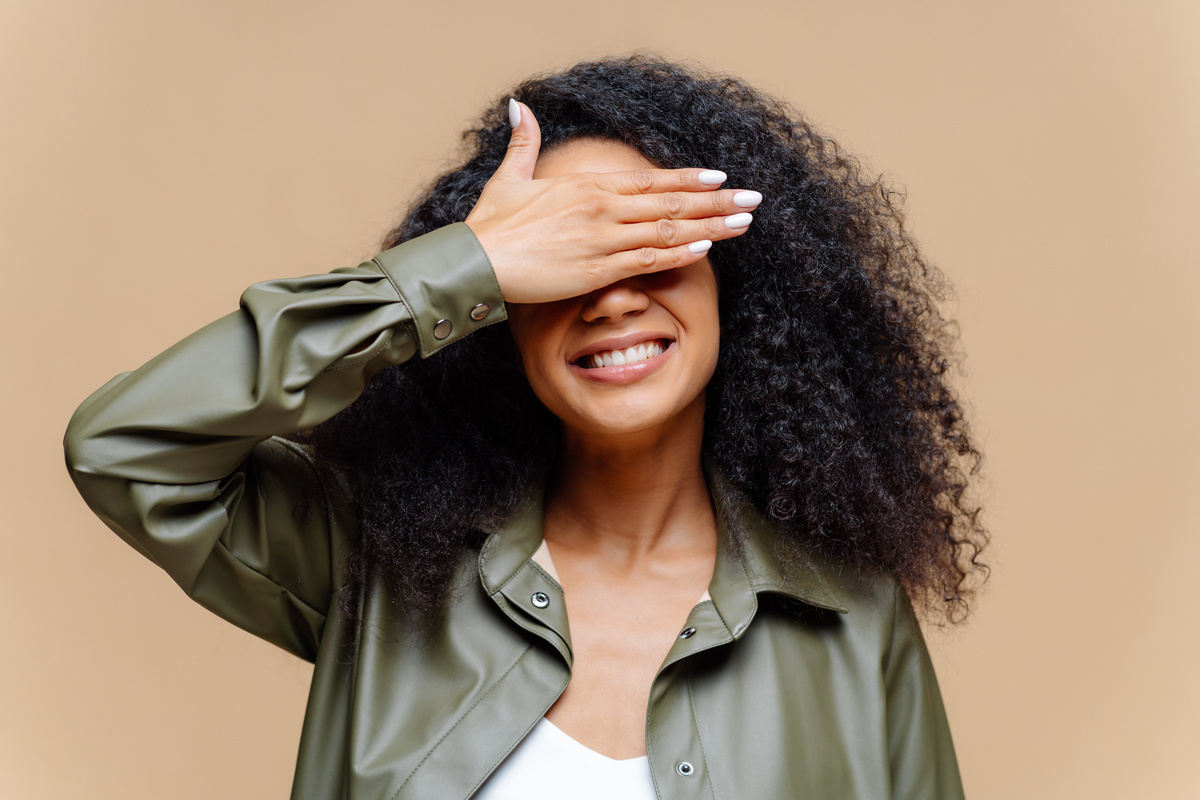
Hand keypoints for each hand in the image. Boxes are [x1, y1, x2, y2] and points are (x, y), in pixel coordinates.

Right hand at [465, 100, 759, 304]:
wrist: (474, 261)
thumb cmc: (491, 225)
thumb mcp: (509, 177)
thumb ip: (524, 142)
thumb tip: (519, 106)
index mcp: (588, 186)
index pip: (650, 180)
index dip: (688, 180)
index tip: (720, 178)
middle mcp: (603, 208)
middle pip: (671, 203)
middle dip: (716, 201)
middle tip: (753, 199)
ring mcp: (603, 238)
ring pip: (669, 230)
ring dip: (711, 226)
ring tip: (744, 223)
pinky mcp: (597, 269)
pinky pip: (648, 259)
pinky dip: (680, 253)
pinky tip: (706, 248)